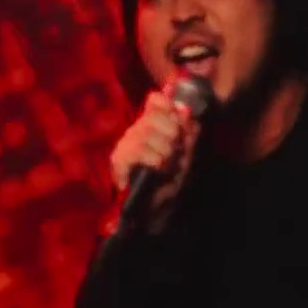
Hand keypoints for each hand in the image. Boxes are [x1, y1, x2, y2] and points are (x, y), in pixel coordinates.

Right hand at [108, 91, 200, 231]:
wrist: (158, 206)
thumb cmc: (172, 177)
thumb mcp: (187, 152)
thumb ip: (187, 130)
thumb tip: (186, 110)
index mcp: (153, 124)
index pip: (155, 100)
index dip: (167, 104)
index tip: (179, 115)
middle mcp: (137, 129)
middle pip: (154, 116)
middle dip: (172, 134)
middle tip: (176, 153)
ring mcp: (126, 143)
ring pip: (146, 132)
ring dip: (165, 150)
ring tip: (168, 165)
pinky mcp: (119, 159)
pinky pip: (138, 150)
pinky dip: (154, 159)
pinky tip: (157, 169)